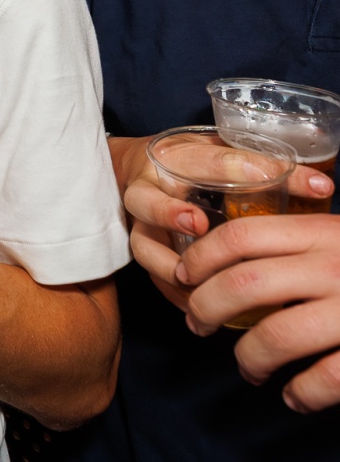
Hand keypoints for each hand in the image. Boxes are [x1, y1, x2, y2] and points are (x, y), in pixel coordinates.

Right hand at [117, 140, 331, 314]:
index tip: (273, 178)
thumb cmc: (196, 166)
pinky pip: (150, 274)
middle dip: (168, 212)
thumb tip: (324, 187)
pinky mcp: (144, 249)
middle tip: (197, 224)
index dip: (242, 169)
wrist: (147, 175)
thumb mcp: (226, 156)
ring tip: (196, 284)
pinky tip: (198, 307)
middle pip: (146, 200)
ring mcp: (141, 222)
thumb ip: (268, 170)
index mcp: (179, 158)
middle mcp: (151, 188)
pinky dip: (174, 292)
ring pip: (143, 244)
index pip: (211, 160)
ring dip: (168, 265)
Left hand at [177, 214, 339, 411]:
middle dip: (205, 308)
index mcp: (321, 233)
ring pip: (276, 336)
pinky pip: (326, 379)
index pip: (240, 237)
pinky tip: (293, 395)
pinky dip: (300, 393)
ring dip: (249, 358)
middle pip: (243, 285)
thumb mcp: (337, 237)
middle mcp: (334, 266)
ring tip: (247, 368)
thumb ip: (294, 242)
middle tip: (196, 325)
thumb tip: (222, 258)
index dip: (200, 258)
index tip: (183, 277)